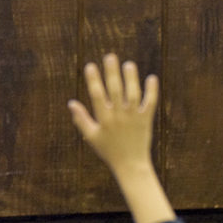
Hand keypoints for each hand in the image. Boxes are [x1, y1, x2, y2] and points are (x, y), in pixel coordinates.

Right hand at [68, 54, 158, 176]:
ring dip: (131, 78)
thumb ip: (81, 119)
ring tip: (128, 64)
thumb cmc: (109, 150)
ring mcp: (133, 118)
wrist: (130, 165)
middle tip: (110, 56)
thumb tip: (71, 103)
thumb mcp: (92, 136)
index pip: (97, 96)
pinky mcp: (146, 120)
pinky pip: (150, 103)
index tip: (90, 66)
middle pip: (115, 91)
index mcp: (104, 120)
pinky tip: (151, 78)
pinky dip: (152, 91)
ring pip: (133, 94)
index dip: (93, 80)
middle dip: (112, 73)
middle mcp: (119, 117)